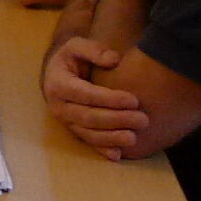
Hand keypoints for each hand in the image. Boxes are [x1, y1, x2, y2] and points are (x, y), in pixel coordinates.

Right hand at [41, 36, 149, 159]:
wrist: (57, 74)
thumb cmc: (72, 59)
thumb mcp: (77, 46)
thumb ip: (94, 50)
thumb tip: (113, 60)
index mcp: (58, 84)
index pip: (85, 94)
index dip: (109, 99)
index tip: (134, 100)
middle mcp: (58, 106)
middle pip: (88, 117)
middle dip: (116, 120)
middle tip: (142, 119)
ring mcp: (65, 122)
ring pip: (88, 133)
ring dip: (111, 138)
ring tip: (134, 138)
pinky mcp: (73, 131)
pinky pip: (87, 142)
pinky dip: (102, 150)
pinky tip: (117, 155)